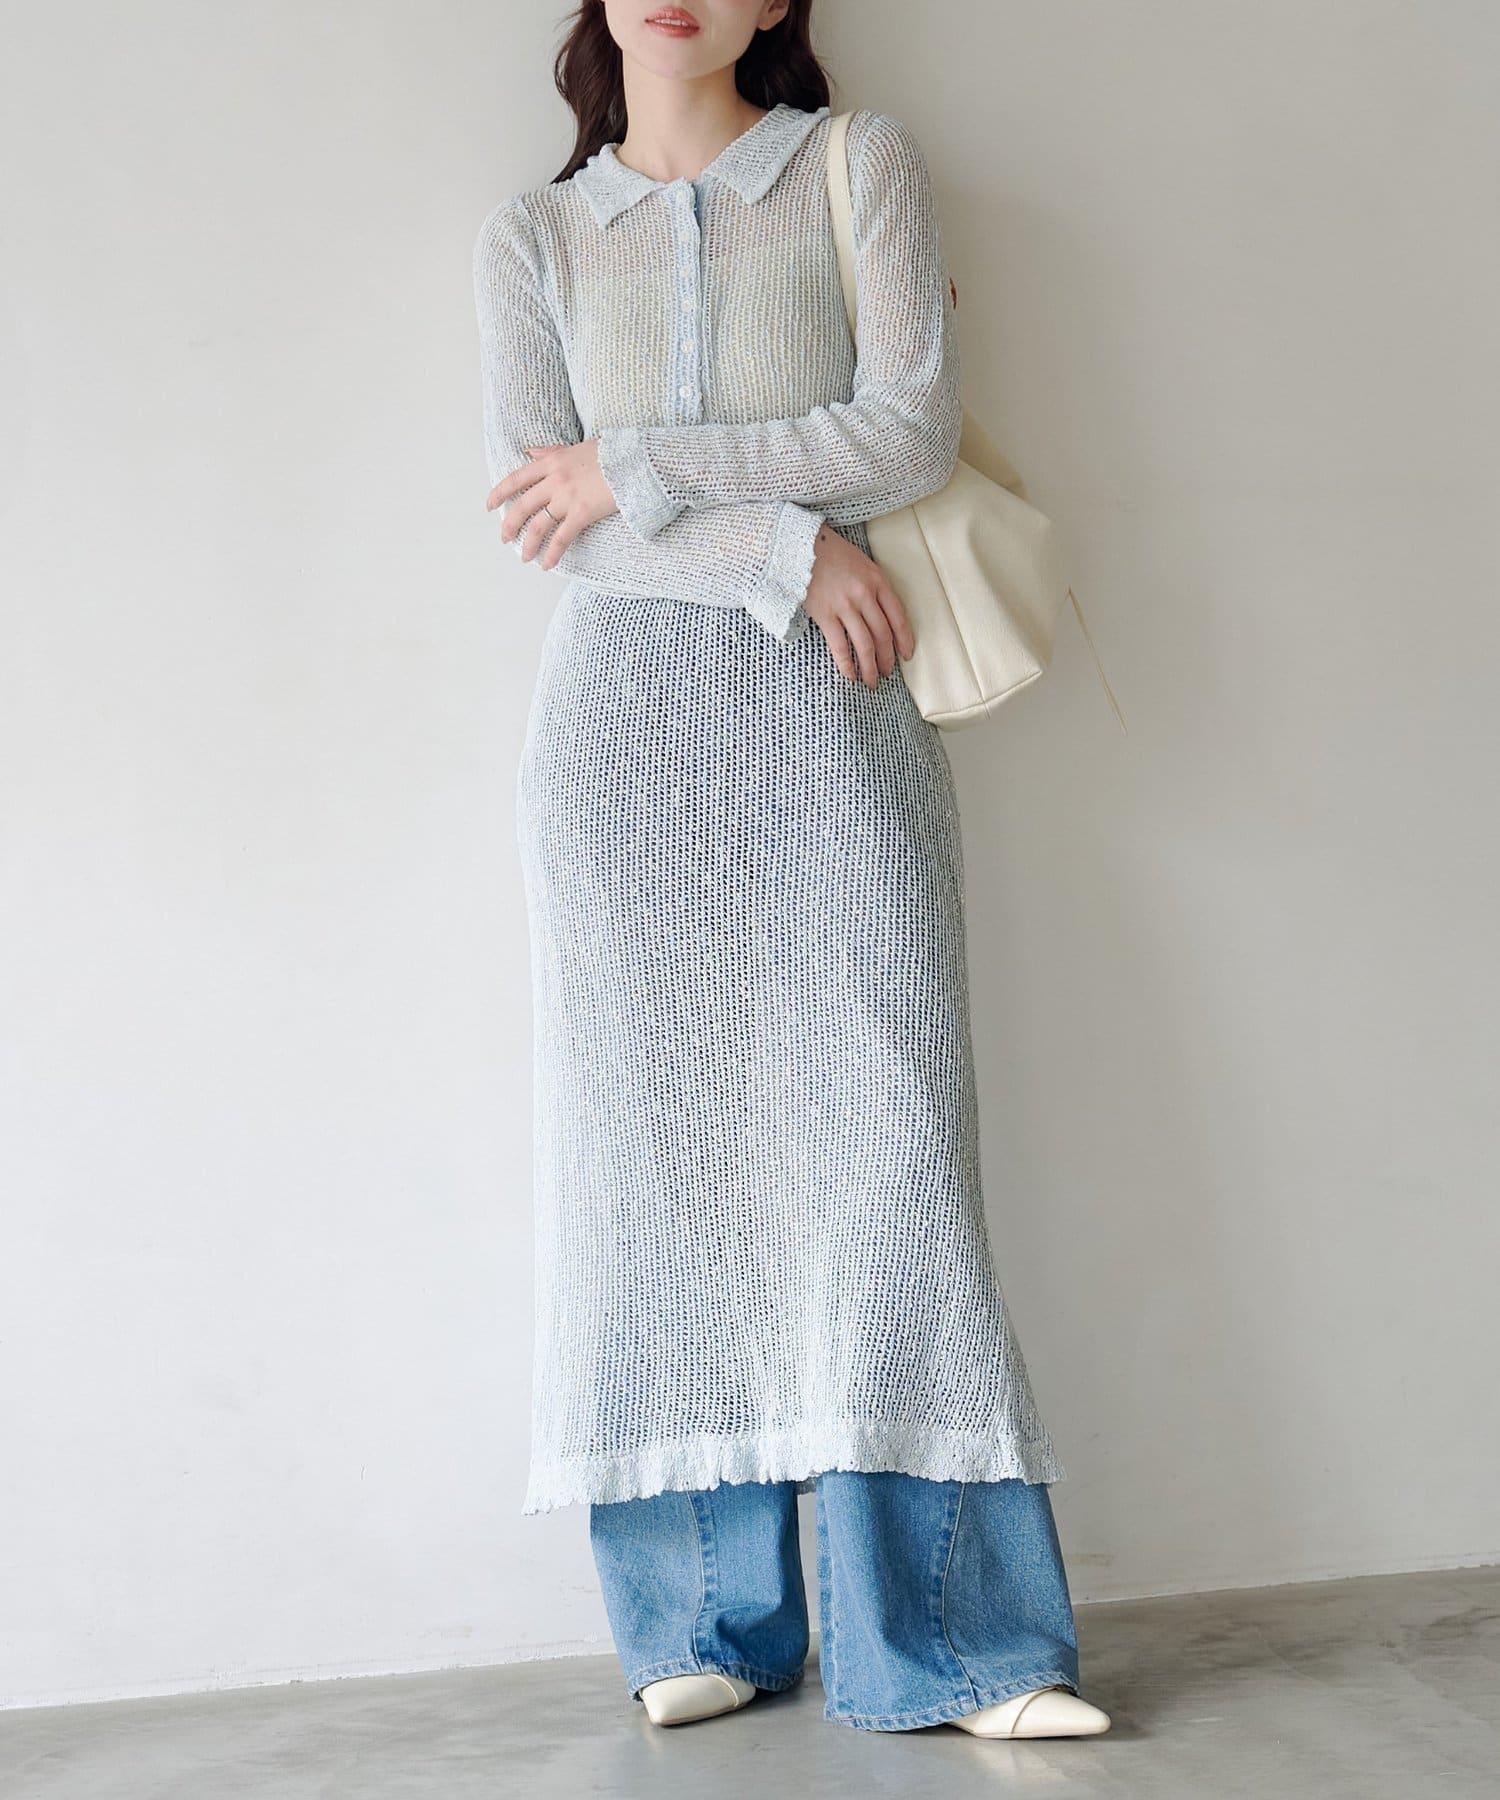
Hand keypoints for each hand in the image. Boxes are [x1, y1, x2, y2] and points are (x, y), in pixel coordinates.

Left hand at [485, 439, 616, 569]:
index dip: (499, 493)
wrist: (634, 462)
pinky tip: (547, 565)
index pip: (516, 479)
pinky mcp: (581, 514)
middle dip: (510, 524)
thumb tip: (531, 452)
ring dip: (528, 544)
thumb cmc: (611, 454)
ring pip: (538, 525)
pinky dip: (552, 554)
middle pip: (522, 506)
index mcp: (551, 461)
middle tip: (504, 538)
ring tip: (525, 558)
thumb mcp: (577, 447)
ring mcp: (566, 498)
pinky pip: (561, 538)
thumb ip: (552, 451)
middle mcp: (554, 480)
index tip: (489, 505)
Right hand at [803, 524, 915, 687]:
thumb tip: (883, 617)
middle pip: (883, 634)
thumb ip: (874, 587)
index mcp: (877, 581)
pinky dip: (847, 664)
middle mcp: (864, 594)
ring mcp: (844, 605)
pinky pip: (839, 646)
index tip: (906, 654)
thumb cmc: (831, 554)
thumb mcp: (862, 564)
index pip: (898, 616)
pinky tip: (850, 676)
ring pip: (864, 644)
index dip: (904, 639)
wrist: (800, 546)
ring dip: (870, 667)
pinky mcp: (824, 614)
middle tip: (887, 673)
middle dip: (887, 658)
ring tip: (871, 681)